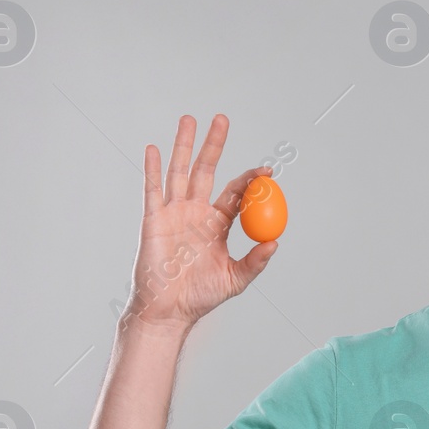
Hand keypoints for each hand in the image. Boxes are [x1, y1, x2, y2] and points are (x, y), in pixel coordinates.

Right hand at [121, 114, 276, 329]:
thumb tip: (276, 242)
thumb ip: (255, 261)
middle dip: (214, 144)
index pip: (235, 192)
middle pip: (206, 170)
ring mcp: (174, 213)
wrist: (169, 310)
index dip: (250, 179)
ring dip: (183, 145)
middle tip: (222, 118)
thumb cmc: (201, 296)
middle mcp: (196, 212)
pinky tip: (153, 148)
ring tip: (189, 118)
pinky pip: (153, 190)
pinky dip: (152, 169)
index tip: (267, 169)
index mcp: (217, 223)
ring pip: (180, 172)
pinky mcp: (153, 219)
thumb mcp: (235, 279)